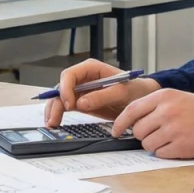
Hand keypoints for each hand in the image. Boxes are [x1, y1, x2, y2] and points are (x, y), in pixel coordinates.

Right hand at [42, 59, 159, 125]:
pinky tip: (55, 122)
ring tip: (52, 124)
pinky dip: (59, 113)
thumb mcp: (121, 92)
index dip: (66, 88)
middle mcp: (83, 78)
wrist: (141, 99)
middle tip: (54, 119)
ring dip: (54, 110)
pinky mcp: (81, 102)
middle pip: (62, 87)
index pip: (70, 75)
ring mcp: (81, 90)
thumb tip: (80, 103)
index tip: (70, 104)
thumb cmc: (134, 90)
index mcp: (91, 69)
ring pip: (60, 98)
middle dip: (56, 102)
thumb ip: (101, 96)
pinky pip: (66, 106)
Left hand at [111, 90, 193, 159]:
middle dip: (143, 135)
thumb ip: (155, 106)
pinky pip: (160, 154)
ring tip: (171, 138)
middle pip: (138, 130)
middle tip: (158, 133)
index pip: (131, 110)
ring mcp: (173, 129)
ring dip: (155, 145)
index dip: (120, 122)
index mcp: (164, 96)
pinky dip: (166, 152)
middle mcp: (166, 111)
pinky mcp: (181, 146)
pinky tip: (179, 144)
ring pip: (147, 144)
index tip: (115, 130)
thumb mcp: (177, 97)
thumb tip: (133, 121)